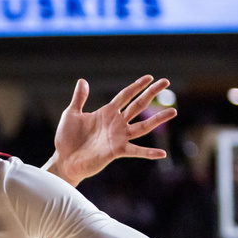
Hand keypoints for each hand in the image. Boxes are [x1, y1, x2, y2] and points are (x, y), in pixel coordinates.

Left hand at [45, 76, 175, 185]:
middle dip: (151, 93)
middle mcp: (116, 124)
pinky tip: (162, 153)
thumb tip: (82, 80)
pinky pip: (136, 150)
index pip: (125, 95)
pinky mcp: (117, 150)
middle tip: (166, 82)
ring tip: (173, 111)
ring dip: (158, 119)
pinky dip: (148, 153)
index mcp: (107, 113)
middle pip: (138, 105)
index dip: (137, 86)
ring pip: (143, 126)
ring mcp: (118, 137)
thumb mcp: (71, 114)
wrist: (64, 160)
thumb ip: (79, 98)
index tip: (150, 77)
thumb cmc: (67, 139)